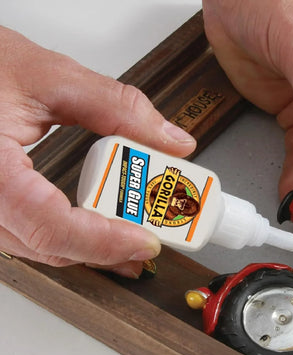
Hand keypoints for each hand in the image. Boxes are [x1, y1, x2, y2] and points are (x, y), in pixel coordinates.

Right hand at [0, 26, 195, 277]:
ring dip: (91, 251)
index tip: (146, 242)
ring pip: (40, 250)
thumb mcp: (51, 77)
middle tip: (152, 240)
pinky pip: (31, 238)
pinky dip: (70, 240)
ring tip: (135, 241)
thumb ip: (118, 108)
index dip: (105, 241)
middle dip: (108, 250)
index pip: (51, 226)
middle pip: (51, 246)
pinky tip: (97, 235)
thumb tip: (173, 142)